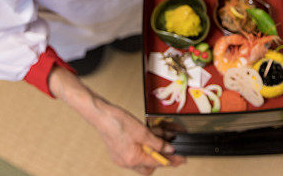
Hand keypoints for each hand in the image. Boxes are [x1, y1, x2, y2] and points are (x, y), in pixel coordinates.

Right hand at [48, 67, 184, 174]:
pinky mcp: (118, 151)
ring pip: (141, 161)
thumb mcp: (142, 131)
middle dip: (160, 160)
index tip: (181, 159)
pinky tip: (147, 139)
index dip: (171, 160)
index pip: (157, 163)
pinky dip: (143, 149)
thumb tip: (168, 149)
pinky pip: (134, 155)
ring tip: (160, 139)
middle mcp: (126, 162)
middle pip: (149, 167)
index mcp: (133, 159)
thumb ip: (157, 142)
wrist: (100, 114)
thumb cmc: (116, 121)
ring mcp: (120, 158)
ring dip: (152, 152)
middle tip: (171, 150)